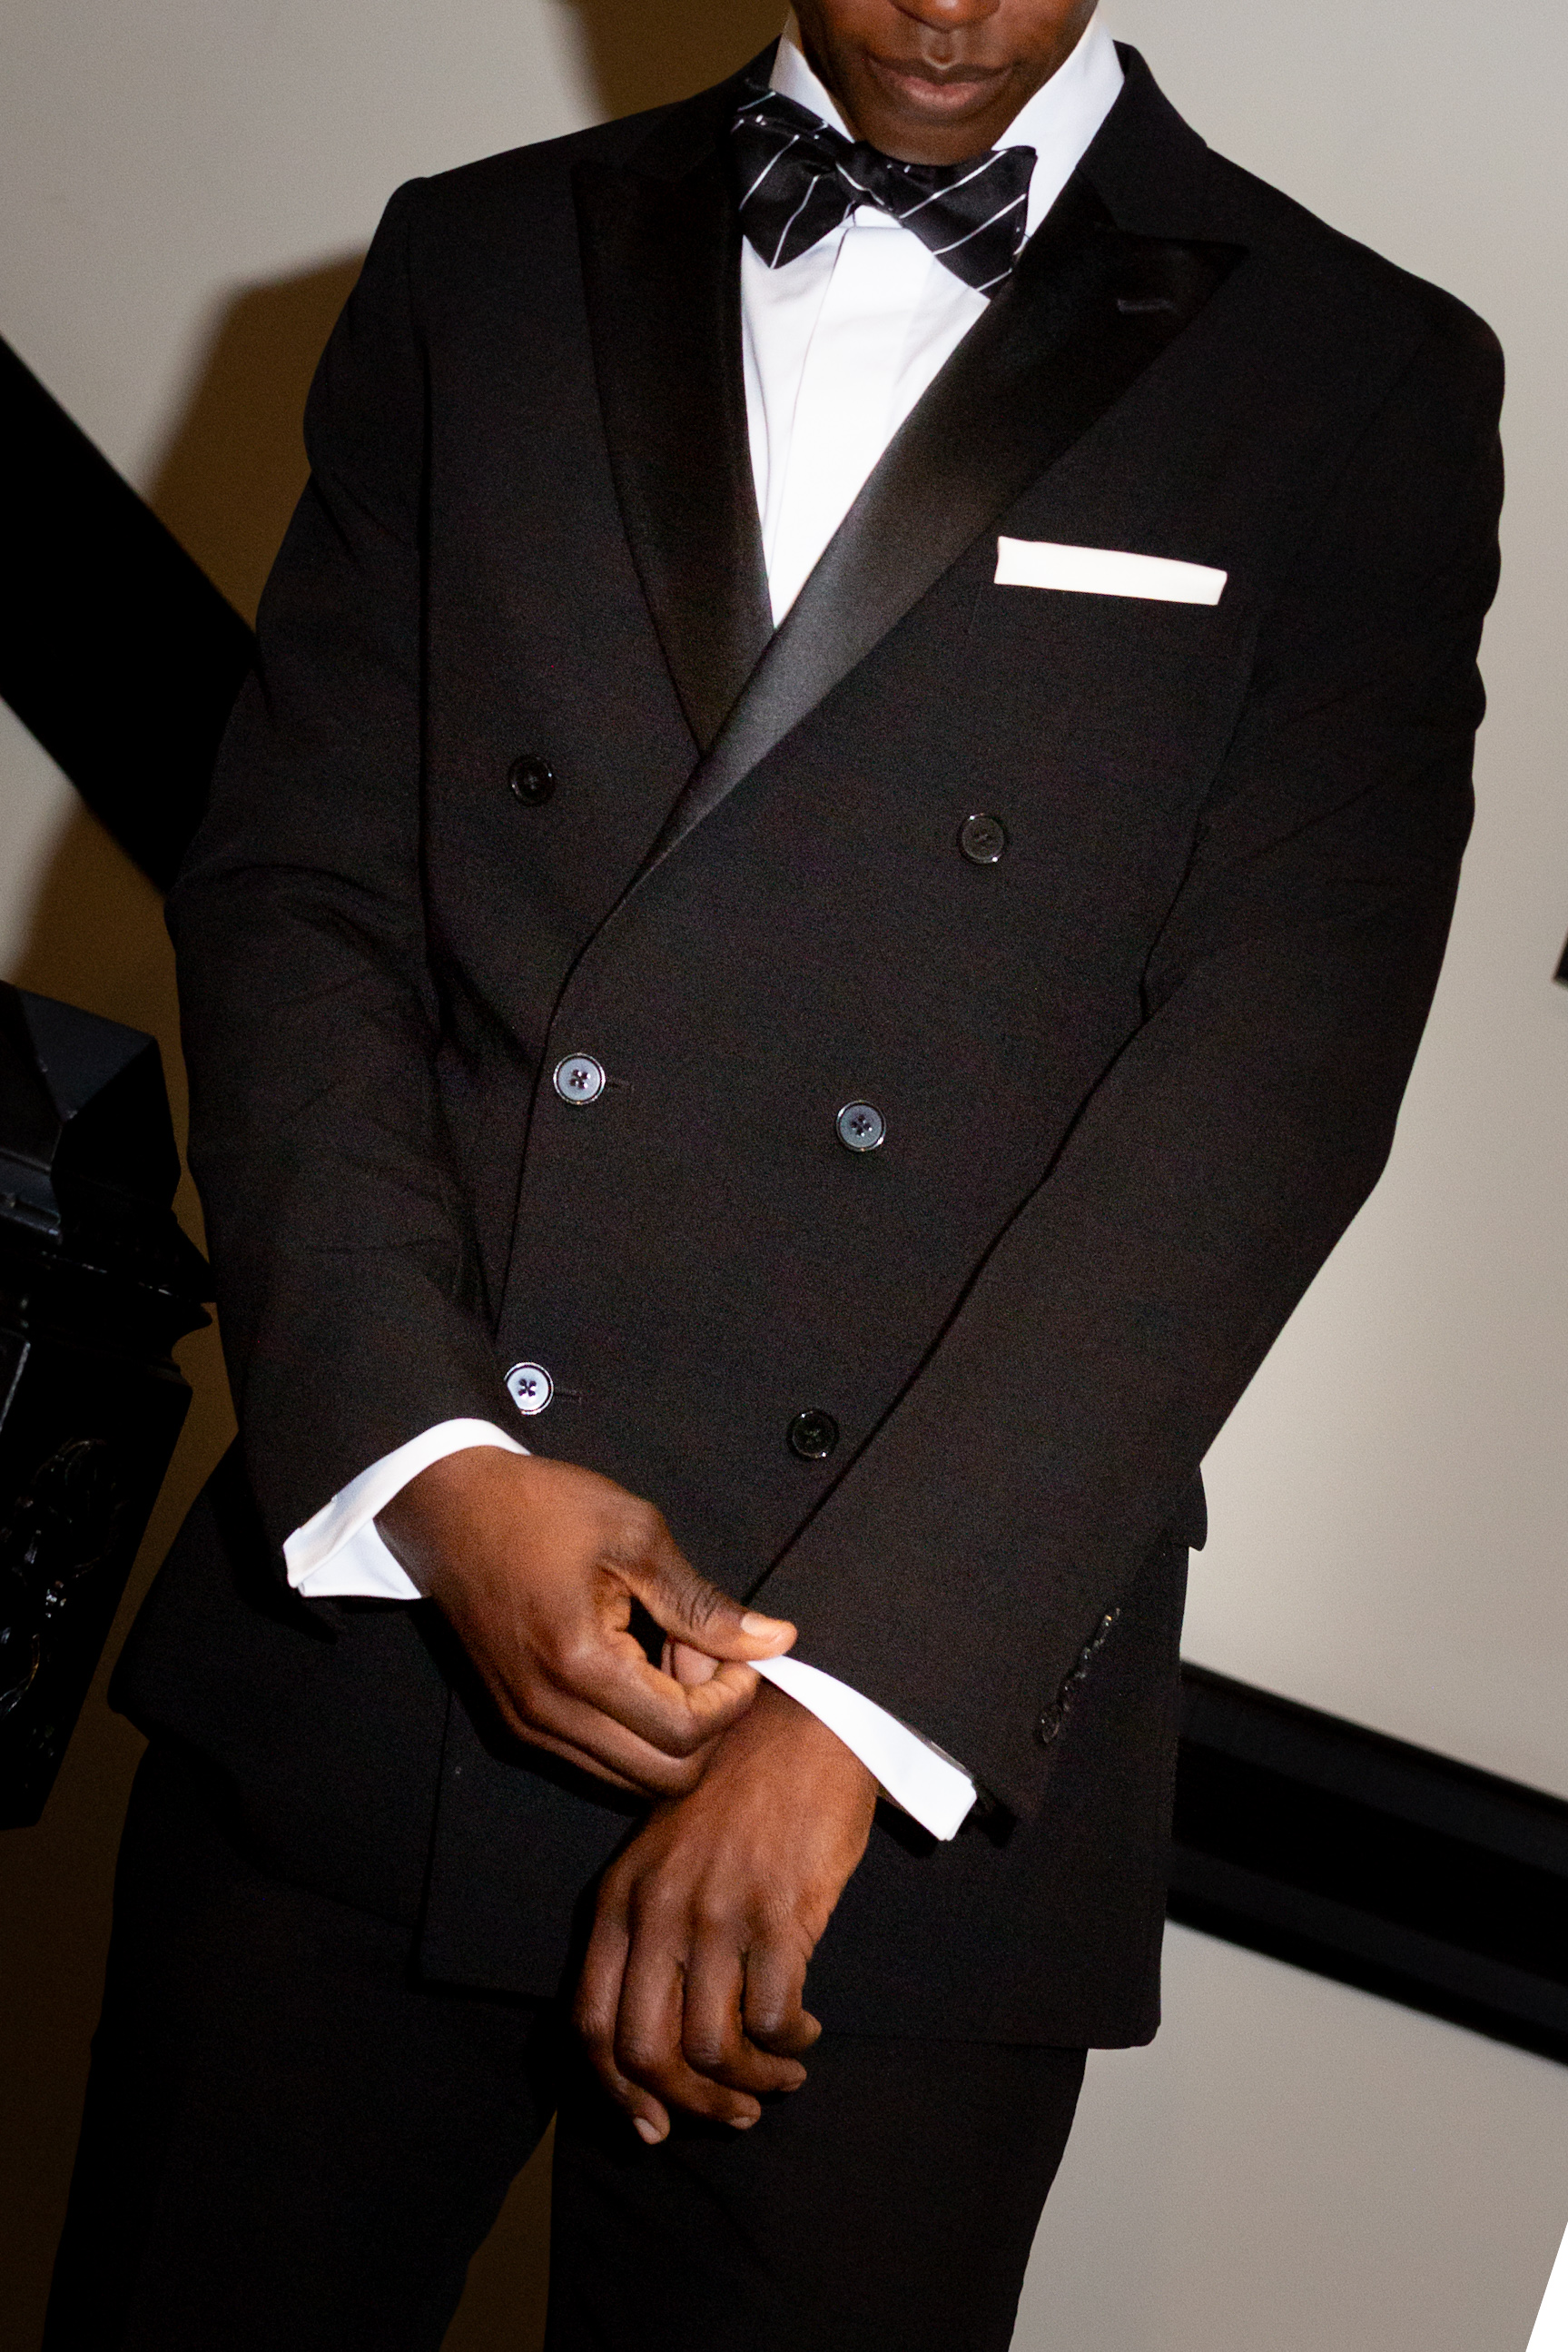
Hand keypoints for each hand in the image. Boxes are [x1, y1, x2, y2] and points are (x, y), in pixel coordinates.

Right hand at [376, 1449, 793, 1796]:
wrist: (452, 1508)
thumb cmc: (539, 1508)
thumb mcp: (636, 1537)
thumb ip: (703, 1604)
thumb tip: (775, 1641)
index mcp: (579, 1664)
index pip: (685, 1732)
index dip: (732, 1698)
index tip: (738, 1650)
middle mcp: (548, 1713)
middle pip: (665, 1777)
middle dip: (706, 1722)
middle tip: (704, 1654)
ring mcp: (529, 1725)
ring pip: (632, 1779)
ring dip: (670, 1730)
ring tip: (669, 1655)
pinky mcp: (519, 1722)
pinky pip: (598, 1760)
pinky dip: (634, 1730)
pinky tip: (637, 1666)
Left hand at [574, 1680, 876, 2139]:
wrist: (804, 1723)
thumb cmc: (736, 1790)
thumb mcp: (661, 1850)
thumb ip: (644, 1926)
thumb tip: (648, 2038)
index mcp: (618, 1898)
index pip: (590, 2024)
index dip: (618, 2092)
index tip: (654, 2126)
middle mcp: (657, 1910)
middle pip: (646, 2052)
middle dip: (691, 2105)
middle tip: (733, 2112)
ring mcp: (717, 1912)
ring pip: (713, 2048)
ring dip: (752, 2083)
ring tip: (781, 2075)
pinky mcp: (780, 1911)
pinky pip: (774, 2017)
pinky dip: (790, 2044)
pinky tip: (804, 2031)